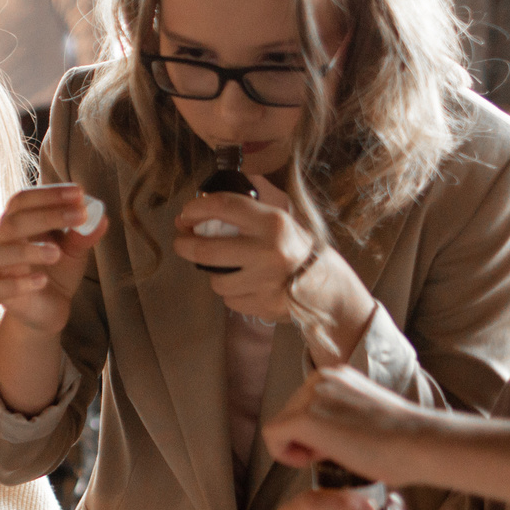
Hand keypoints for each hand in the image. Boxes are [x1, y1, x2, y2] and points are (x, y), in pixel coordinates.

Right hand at [0, 183, 106, 335]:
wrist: (50, 309)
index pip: (24, 200)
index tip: (79, 193)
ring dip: (27, 251)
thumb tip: (100, 217)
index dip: (50, 194)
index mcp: (19, 223)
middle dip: (47, 215)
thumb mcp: (75, 251)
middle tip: (80, 215)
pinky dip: (18, 284)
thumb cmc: (57, 272)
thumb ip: (84, 235)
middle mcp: (3, 242)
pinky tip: (41, 280)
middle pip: (14, 222)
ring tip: (56, 253)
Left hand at [175, 173, 365, 345]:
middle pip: (206, 250)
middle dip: (185, 245)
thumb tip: (203, 202)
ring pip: (216, 280)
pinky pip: (230, 300)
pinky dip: (233, 293)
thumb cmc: (297, 248)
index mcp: (273, 223)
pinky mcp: (264, 307)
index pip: (223, 206)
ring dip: (215, 273)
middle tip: (182, 241)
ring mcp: (265, 283)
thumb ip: (246, 209)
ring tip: (228, 267)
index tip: (186, 214)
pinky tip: (246, 285)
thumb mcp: (281, 219)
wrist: (328, 287)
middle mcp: (268, 252)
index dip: (196, 208)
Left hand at [262, 365, 434, 483]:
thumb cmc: (403, 440)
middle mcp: (321, 377)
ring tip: (332, 455)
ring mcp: (312, 394)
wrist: (419, 443)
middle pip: (289, 414)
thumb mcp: (366, 416)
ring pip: (280, 426)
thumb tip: (323, 433)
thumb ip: (341, 416)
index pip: (305, 405)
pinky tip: (313, 461)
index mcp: (337, 375)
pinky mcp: (304, 417)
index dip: (316, 432)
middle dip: (305, 439)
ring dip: (299, 447)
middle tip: (337, 453)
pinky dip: (285, 455)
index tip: (340, 445)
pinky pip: (272, 437)